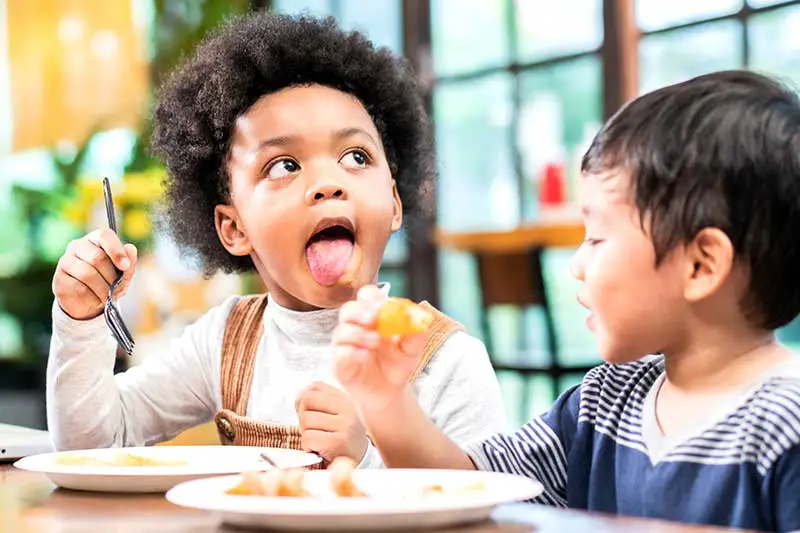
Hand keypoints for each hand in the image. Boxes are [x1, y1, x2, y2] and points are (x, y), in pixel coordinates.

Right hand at [52, 229, 137, 320]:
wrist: (87, 301)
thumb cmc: (107, 281)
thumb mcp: (122, 274)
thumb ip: (129, 262)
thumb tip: (130, 249)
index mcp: (95, 239)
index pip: (104, 235)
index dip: (116, 251)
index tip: (125, 266)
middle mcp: (77, 246)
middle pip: (97, 258)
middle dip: (112, 277)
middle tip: (117, 289)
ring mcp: (65, 261)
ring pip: (87, 274)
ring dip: (103, 290)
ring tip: (107, 297)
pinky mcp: (59, 279)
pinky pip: (79, 289)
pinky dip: (93, 298)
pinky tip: (96, 300)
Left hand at [295, 381, 367, 463]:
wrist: (357, 465)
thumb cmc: (342, 438)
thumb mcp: (337, 414)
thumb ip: (321, 400)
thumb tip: (300, 397)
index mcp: (346, 399)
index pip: (315, 386)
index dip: (305, 400)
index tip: (312, 413)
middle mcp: (348, 409)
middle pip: (307, 400)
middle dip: (303, 416)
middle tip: (313, 429)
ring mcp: (344, 425)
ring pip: (305, 420)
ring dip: (305, 433)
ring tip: (319, 440)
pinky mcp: (338, 443)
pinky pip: (308, 438)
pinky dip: (307, 446)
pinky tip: (319, 449)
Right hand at [332, 285, 425, 410]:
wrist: (390, 392)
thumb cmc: (397, 365)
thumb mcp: (412, 348)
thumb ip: (415, 332)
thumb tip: (416, 317)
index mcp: (372, 317)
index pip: (365, 297)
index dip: (371, 296)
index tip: (382, 302)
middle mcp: (355, 327)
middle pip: (348, 310)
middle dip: (360, 311)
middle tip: (374, 317)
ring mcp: (345, 345)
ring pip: (341, 331)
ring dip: (359, 333)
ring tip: (376, 341)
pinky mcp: (339, 364)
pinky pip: (340, 354)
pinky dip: (353, 352)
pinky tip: (366, 356)